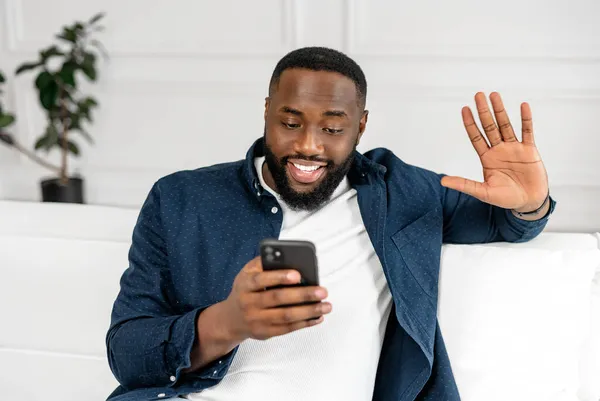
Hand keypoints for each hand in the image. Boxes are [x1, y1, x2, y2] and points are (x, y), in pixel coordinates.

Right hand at [221, 256, 330, 341]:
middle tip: (323, 291)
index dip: (279, 277)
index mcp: (245, 284)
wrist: (231, 319)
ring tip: (327, 306)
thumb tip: (287, 256)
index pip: (261, 280)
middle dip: (303, 295)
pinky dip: (305, 323)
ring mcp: (257, 320)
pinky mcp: (265, 333)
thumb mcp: (247, 273)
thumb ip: (263, 263)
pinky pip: (287, 328)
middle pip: (278, 299)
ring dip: (309, 311)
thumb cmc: (246, 290)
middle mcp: (249, 303)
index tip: (298, 275)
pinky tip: (318, 317)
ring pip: (286, 316)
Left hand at [441, 92, 548, 211]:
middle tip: (478, 94)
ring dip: (500, 110)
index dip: (470, 123)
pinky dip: (526, 119)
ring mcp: (514, 148)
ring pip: (506, 125)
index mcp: (486, 158)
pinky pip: (527, 131)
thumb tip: (442, 181)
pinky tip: (523, 106)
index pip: (476, 137)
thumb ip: (464, 184)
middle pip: (489, 126)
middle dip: (483, 111)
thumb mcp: (483, 192)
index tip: (464, 109)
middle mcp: (499, 150)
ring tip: (494, 95)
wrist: (529, 202)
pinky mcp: (529, 150)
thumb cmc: (505, 198)